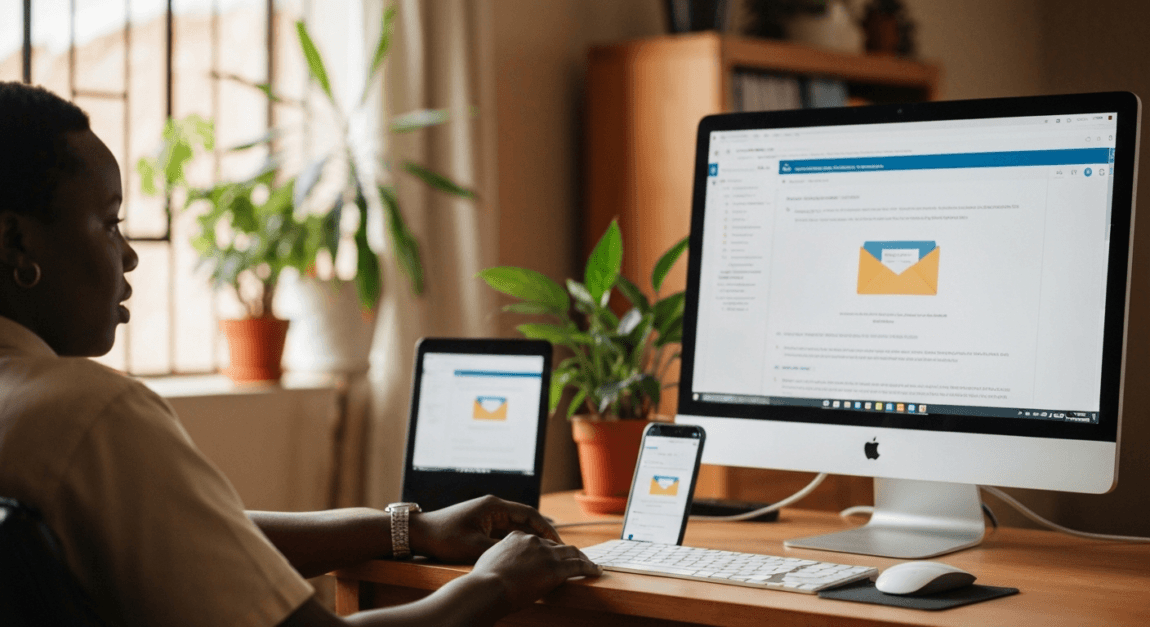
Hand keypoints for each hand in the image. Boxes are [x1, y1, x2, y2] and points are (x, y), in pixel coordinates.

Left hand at [409, 495, 561, 562]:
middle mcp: (493, 508)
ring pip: (516, 526)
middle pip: (525, 519)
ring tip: (545, 552)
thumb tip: (522, 556)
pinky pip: (505, 532)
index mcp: (494, 507)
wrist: (420, 533)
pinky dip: (516, 541)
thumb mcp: (474, 547)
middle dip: (541, 533)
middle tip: (557, 548)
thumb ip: (500, 550)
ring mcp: (487, 516)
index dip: (546, 528)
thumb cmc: (444, 537)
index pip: (529, 513)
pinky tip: (523, 553)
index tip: (557, 541)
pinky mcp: (481, 524)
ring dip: (529, 538)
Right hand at [470, 530, 601, 613]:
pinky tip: (596, 571)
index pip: (537, 540)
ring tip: (590, 564)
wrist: (488, 587)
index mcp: (516, 537)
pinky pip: (578, 565)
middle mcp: (533, 540)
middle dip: (566, 552)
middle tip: (575, 559)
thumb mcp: (488, 561)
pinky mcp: (556, 568)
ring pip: (571, 552)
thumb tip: (499, 566)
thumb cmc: (483, 581)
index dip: (546, 548)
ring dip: (583, 558)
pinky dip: (589, 567)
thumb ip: (499, 558)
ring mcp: (546, 553)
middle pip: (556, 545)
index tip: (550, 555)